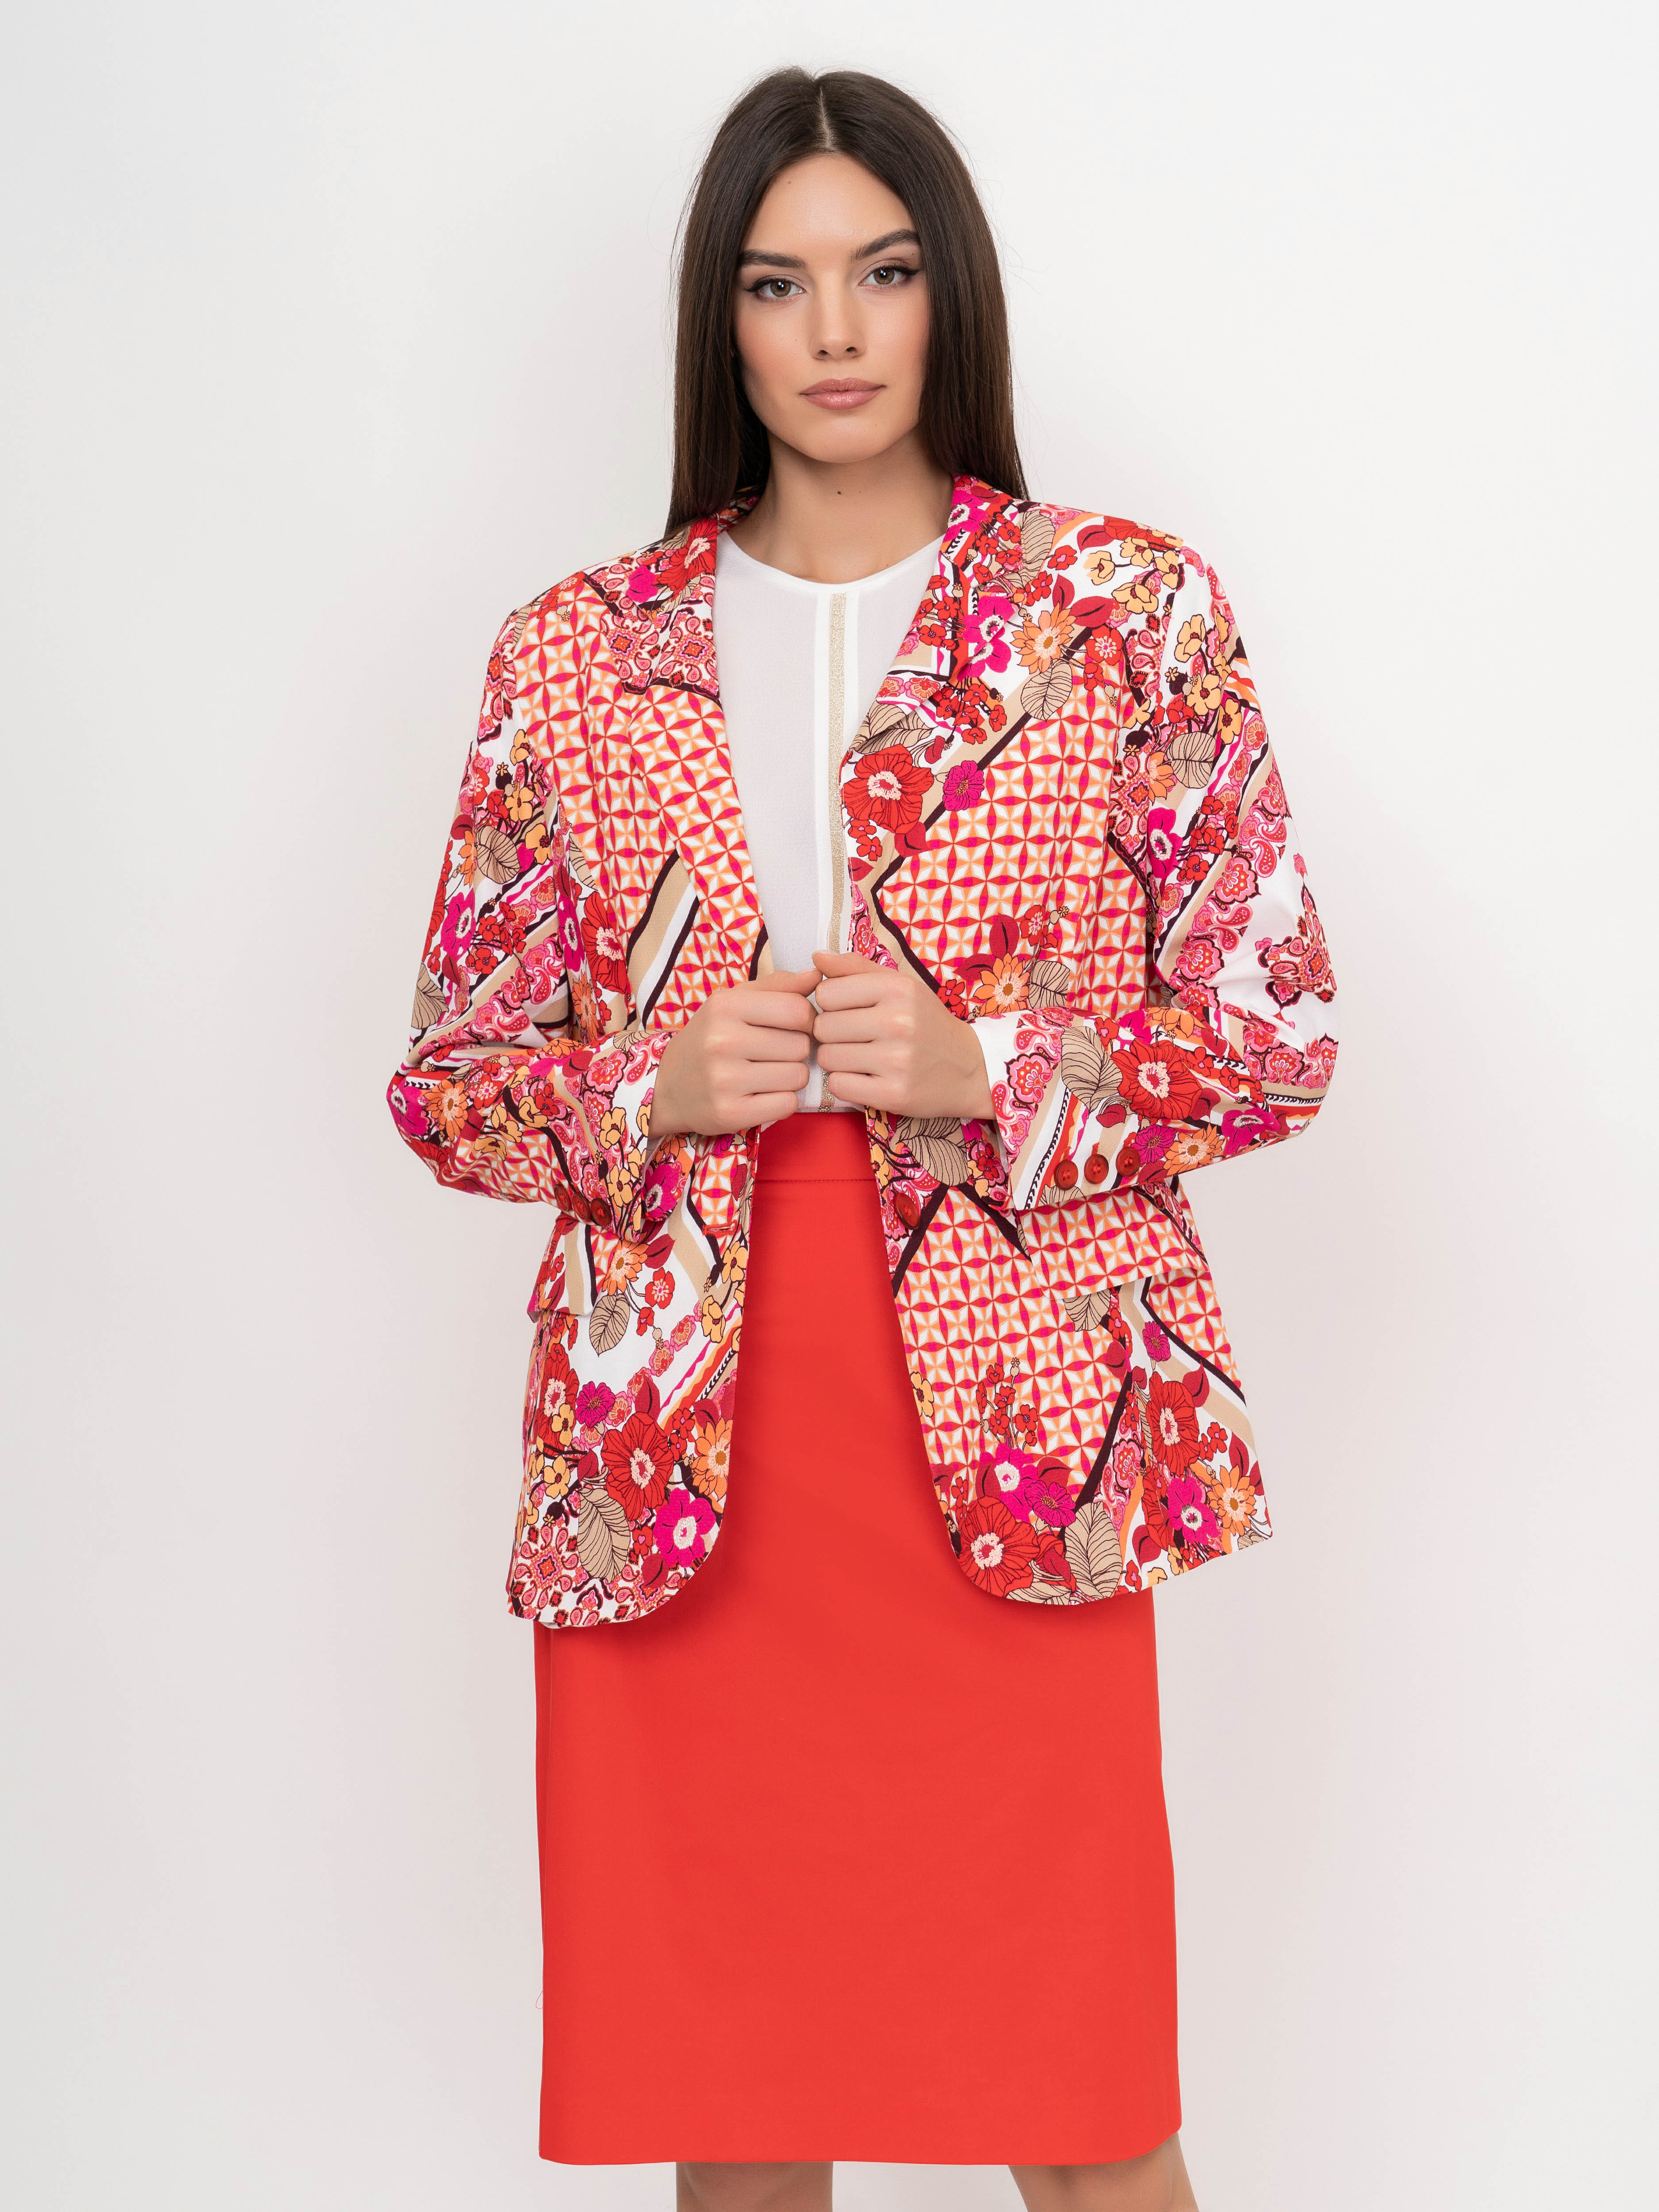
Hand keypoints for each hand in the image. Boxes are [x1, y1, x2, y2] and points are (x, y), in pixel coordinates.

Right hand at [648, 967, 820, 1138]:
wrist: (666, 1086)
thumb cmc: (710, 1038)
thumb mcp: (734, 1002)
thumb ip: (778, 986)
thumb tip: (817, 975)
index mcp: (725, 1006)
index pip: (798, 1010)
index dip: (806, 1020)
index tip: (793, 1027)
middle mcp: (722, 1041)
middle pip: (801, 1045)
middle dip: (796, 1050)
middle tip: (775, 1054)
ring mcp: (724, 1080)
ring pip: (798, 1076)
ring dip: (791, 1076)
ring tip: (768, 1073)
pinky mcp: (730, 1113)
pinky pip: (787, 1104)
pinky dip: (783, 1100)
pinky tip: (763, 1094)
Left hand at [811, 950, 993, 1119]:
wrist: (970, 1068)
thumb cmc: (926, 1023)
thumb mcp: (900, 985)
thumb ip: (856, 968)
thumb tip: (817, 957)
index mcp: (897, 988)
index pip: (825, 993)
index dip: (830, 1004)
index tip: (848, 1012)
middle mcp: (898, 1021)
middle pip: (822, 1027)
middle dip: (830, 1034)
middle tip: (853, 1038)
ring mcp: (897, 1060)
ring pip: (826, 1058)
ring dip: (836, 1060)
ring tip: (859, 1057)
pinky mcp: (894, 1093)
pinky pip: (838, 1086)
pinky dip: (845, 1083)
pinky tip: (864, 1077)